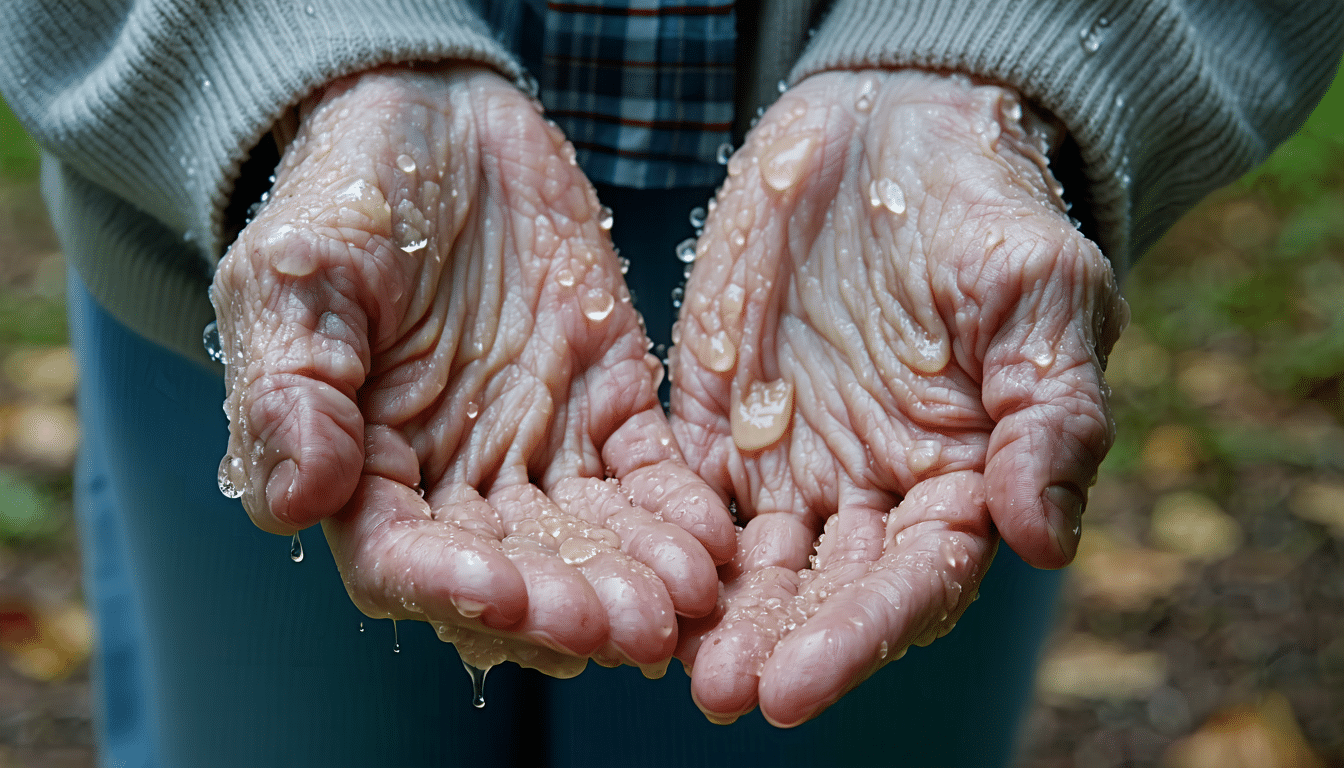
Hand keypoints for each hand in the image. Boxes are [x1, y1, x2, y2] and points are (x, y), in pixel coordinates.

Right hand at [210, 66, 734, 674]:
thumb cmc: (348, 193)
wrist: (440, 120)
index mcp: (366, 463)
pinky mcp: (611, 403)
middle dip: (573, 604)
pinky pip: (651, 473)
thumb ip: (292, 389)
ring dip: (638, 575)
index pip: (404, 558)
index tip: (510, 599)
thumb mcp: (294, 276)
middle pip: (515, 567)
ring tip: (688, 598)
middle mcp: (457, 475)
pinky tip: (714, 538)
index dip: (455, 587)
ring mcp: (540, 443)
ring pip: (592, 536)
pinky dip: (680, 509)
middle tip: (631, 628)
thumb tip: (294, 500)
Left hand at [670, 70, 1126, 724]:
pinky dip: (654, 532)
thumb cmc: (986, 210)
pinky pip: (679, 486)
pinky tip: (618, 571)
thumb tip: (1048, 543)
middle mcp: (869, 491)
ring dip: (707, 612)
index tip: (797, 686)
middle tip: (717, 691)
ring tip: (661, 659)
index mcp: (957, 479)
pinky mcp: (716, 418)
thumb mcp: (1042, 292)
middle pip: (820, 588)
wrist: (892, 131)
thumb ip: (1048, 414)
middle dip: (772, 641)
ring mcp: (788, 460)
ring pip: (745, 558)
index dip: (859, 634)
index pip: (913, 580)